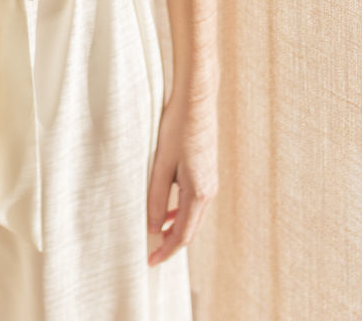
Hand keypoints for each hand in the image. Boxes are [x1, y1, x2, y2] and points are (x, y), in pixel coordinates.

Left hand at [146, 90, 218, 266]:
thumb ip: (157, 198)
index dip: (166, 251)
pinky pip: (196, 200)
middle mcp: (209, 190)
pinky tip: (169, 208)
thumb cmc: (178, 128)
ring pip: (194, 215)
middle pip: (191, 228)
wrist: (197, 99)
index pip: (183, 235)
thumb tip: (154, 228)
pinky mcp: (208, 169)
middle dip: (172, 243)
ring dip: (177, 227)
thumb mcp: (161, 165)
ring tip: (157, 234)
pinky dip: (182, 211)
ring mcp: (211, 179)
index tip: (150, 262)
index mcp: (199, 192)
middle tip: (152, 254)